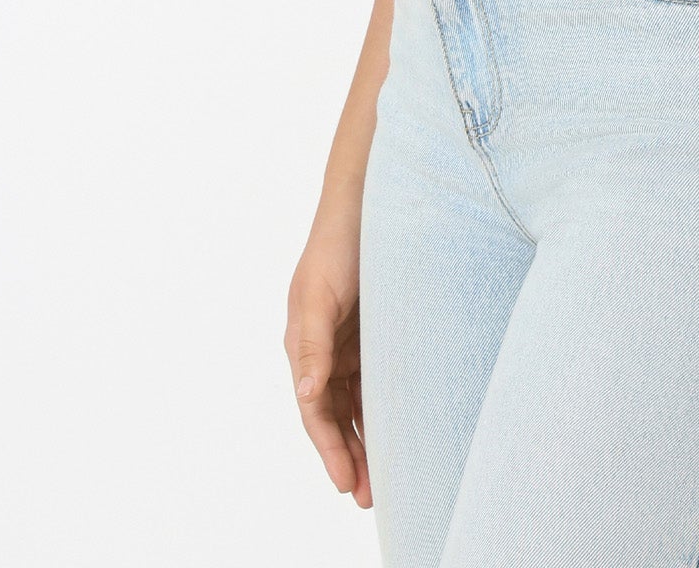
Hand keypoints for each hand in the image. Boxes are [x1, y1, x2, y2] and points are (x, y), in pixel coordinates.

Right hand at [285, 220, 371, 504]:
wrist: (366, 200)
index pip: (315, 411)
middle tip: (366, 497)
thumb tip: (307, 395)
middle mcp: (323, 348)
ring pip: (355, 404)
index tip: (345, 484)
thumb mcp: (318, 294)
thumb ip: (312, 346)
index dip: (330, 449)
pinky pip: (374, 380)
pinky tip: (396, 431)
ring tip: (381, 480)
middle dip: (348, 456)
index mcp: (303, 343)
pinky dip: (379, 408)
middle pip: (334, 416)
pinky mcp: (373, 331)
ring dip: (365, 439)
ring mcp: (348, 341)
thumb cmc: (338, 243)